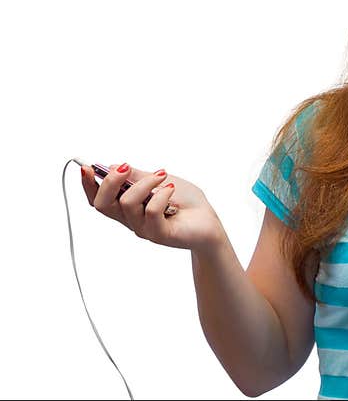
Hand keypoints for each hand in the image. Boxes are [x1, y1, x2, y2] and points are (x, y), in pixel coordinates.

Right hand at [81, 162, 225, 252]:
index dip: (87, 185)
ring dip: (145, 183)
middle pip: (102, 204)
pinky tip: (172, 189)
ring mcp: (143, 228)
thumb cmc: (186, 202)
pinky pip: (151, 212)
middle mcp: (131, 219)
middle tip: (126, 167)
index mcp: (127, 207)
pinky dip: (161, 195)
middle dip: (110, 181)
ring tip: (163, 176)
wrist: (209, 221)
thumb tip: (113, 166)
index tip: (85, 167)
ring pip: (127, 204)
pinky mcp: (159, 234)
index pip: (98, 199)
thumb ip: (137, 176)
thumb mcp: (160, 181)